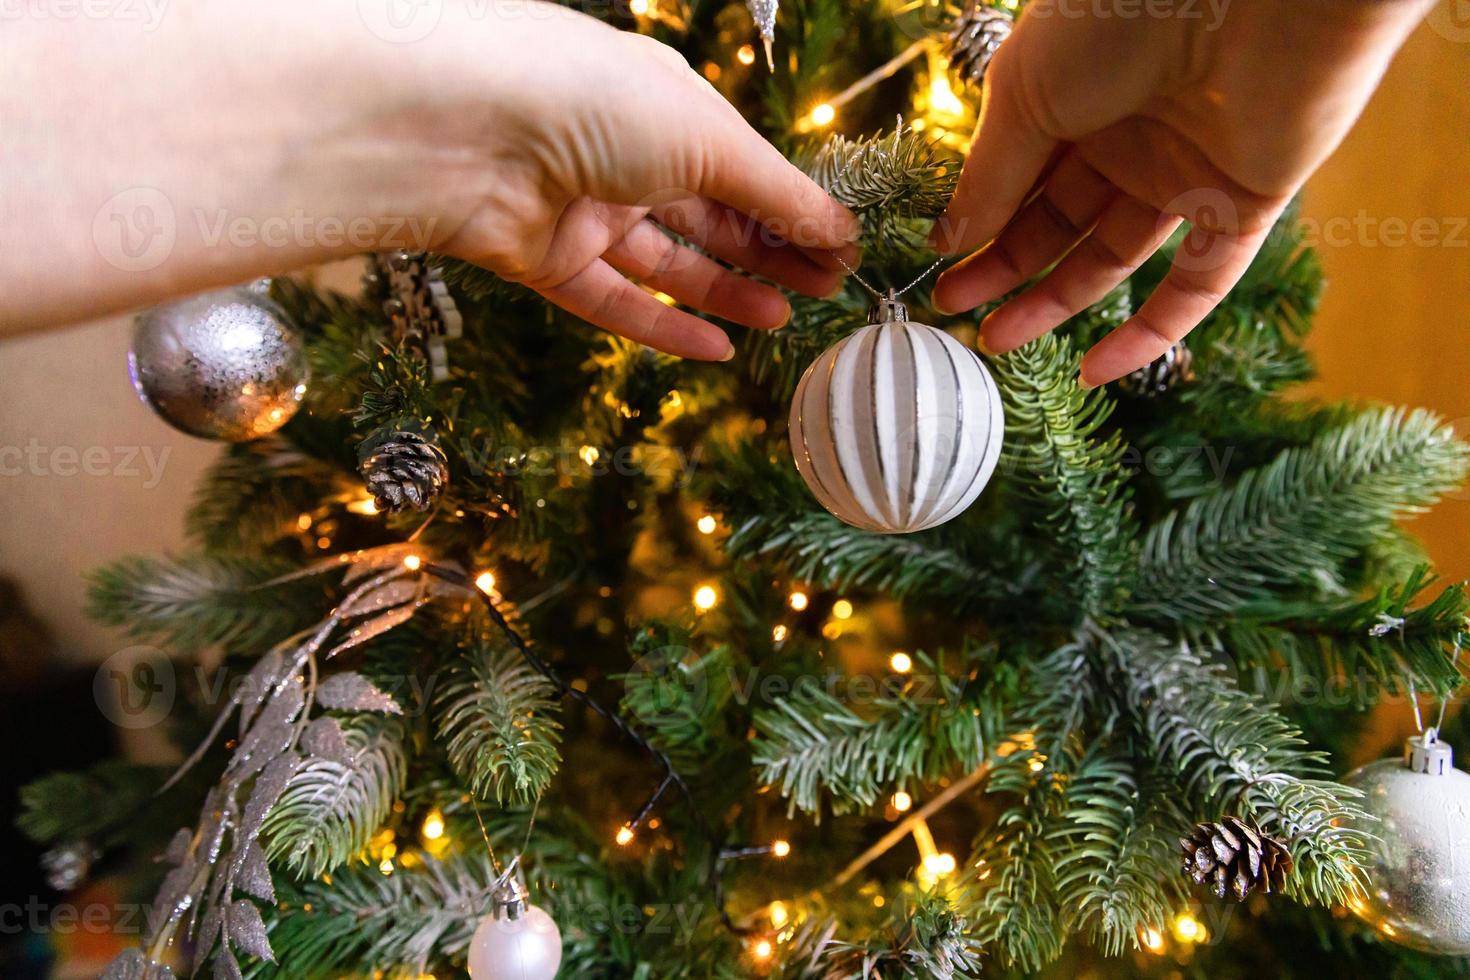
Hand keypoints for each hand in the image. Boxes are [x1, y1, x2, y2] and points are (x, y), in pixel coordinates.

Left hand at [414, 6, 859, 359]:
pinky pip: (613, 302)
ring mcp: (583, 210)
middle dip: (770, 254)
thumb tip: (841, 230)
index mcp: (667, 106)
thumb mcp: (710, 140)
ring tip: (783, 319)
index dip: (794, 210)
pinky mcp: (546, 260)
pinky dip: (664, 329)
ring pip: (667, 264)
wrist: (467, 127)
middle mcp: (625, 154)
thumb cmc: (596, 101)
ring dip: (726, 293)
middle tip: (825, 290)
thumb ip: (778, 195)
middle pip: (711, 217)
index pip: (743, 168)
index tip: (842, 251)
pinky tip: (717, 350)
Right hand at [929, 0, 1432, 385]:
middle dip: (1004, 266)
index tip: (937, 267)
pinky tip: (1096, 371)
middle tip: (954, 309)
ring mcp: (1186, 170)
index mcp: (1074, 92)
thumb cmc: (1124, 11)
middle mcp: (1129, 131)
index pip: (1019, 175)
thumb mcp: (1028, 94)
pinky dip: (1152, 334)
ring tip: (996, 338)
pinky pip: (1198, 284)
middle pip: (1059, 219)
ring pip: (1114, 256)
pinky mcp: (1244, 201)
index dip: (977, 223)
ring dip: (1055, 301)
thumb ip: (991, 175)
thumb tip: (950, 240)